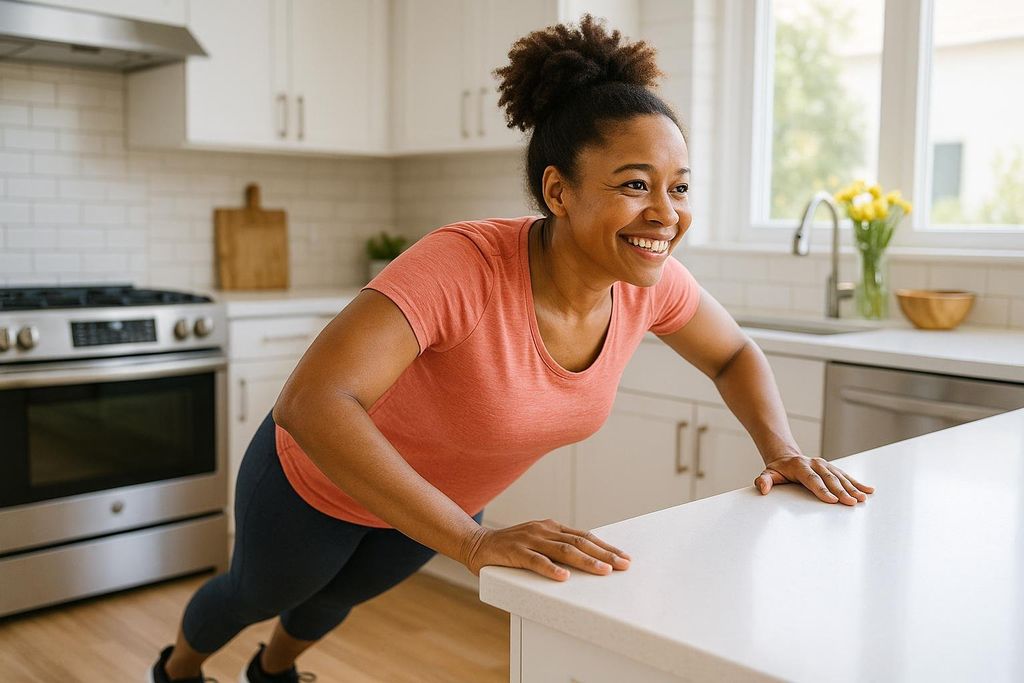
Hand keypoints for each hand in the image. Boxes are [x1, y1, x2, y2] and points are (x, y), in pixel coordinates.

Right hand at [462, 518, 630, 580]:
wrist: (476, 543)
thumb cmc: (510, 548)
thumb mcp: (537, 543)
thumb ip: (556, 548)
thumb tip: (584, 560)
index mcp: (551, 527)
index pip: (584, 536)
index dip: (605, 547)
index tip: (623, 558)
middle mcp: (544, 530)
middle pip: (580, 542)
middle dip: (604, 554)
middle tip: (622, 565)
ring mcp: (529, 540)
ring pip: (563, 551)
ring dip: (585, 561)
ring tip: (603, 571)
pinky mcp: (514, 552)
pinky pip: (535, 561)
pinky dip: (551, 569)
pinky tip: (563, 577)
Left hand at [755, 454, 874, 504]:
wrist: (786, 457)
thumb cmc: (778, 470)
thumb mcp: (768, 474)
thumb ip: (765, 481)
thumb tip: (763, 488)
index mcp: (800, 466)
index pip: (812, 480)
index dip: (822, 490)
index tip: (832, 500)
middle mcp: (815, 464)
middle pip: (830, 479)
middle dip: (842, 491)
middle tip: (851, 502)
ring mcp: (825, 465)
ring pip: (840, 477)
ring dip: (853, 488)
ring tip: (863, 498)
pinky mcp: (832, 468)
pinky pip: (846, 476)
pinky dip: (858, 483)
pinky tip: (868, 490)